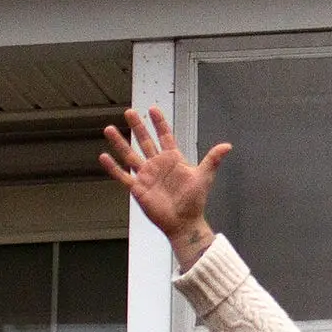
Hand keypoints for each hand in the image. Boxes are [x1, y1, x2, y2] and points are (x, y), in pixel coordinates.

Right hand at [98, 107, 229, 265]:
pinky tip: (103, 157)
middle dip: (138, 127)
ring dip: (120, 143)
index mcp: (173, 159)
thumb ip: (213, 159)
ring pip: (130, 155)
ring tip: (109, 128)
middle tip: (129, 112)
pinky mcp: (138, 189)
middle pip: (145, 141)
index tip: (153, 109)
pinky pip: (122, 176)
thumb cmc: (194, 200)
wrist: (184, 222)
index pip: (165, 136)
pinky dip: (113, 168)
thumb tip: (227, 145)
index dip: (159, 123)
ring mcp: (146, 176)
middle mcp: (157, 165)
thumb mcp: (204, 176)